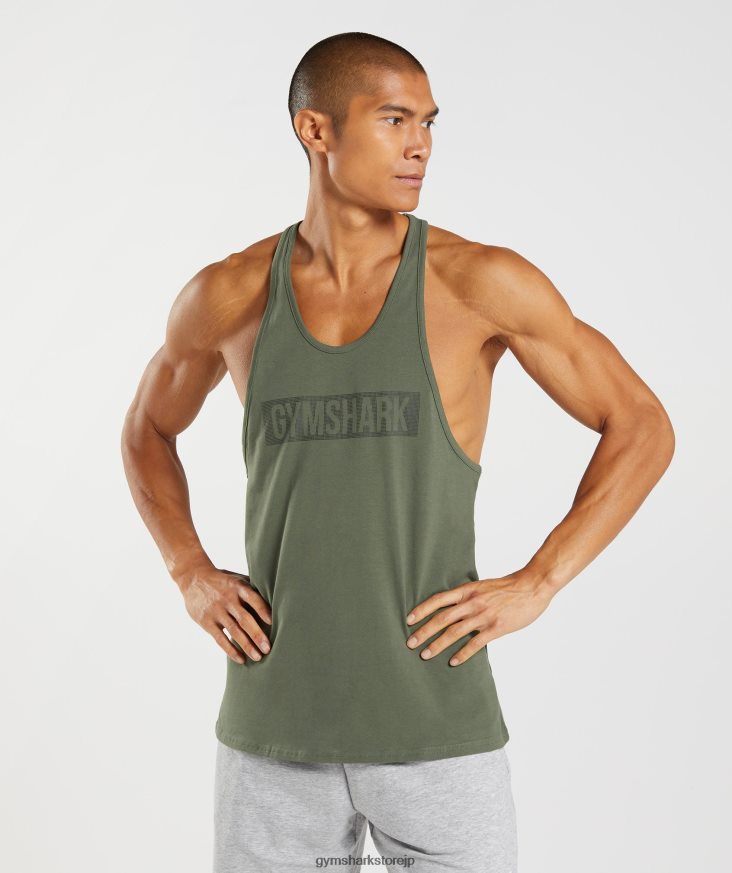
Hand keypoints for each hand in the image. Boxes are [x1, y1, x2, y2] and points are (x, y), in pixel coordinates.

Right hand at [177, 563, 272, 664]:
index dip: (263, 610)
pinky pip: (220, 638)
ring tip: (257, 657)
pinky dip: (230, 650)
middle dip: (257, 635)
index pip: (253, 599)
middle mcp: (228, 599)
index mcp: (238, 587)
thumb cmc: (223, 580)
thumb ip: (253, 589)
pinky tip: (240, 659)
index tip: (273, 622)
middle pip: (244, 619)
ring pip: (234, 631)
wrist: (194, 578)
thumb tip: (276, 599)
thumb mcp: (237, 578)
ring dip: (246, 646)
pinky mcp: (206, 621)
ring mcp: (217, 611)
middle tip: (268, 649)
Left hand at [405, 573, 552, 665]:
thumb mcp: (482, 586)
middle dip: (424, 631)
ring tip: (425, 655)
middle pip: (442, 618)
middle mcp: (472, 602)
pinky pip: (475, 643)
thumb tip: (452, 608)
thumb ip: (468, 596)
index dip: (422, 609)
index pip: (438, 600)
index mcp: (468, 590)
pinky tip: (453, 662)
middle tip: (410, 643)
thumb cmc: (508, 587)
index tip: (409, 620)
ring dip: (438, 644)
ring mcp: (483, 615)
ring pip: (455, 632)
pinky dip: (462, 654)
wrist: (532, 586)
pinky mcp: (496, 627)